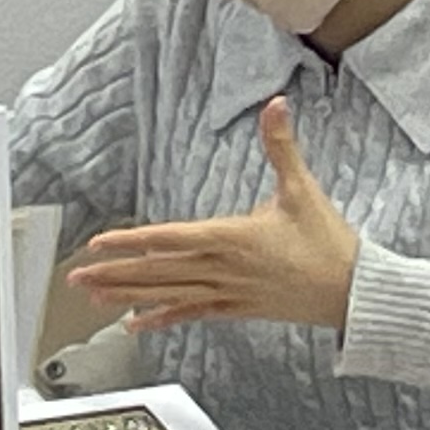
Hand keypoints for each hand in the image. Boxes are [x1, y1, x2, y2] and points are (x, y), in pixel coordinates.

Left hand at [68, 98, 361, 335]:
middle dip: (115, 274)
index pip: (170, 240)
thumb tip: (276, 105)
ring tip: (93, 297)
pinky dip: (161, 318)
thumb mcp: (302, 189)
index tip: (100, 244)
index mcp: (232, 238)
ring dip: (128, 296)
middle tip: (77, 277)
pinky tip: (135, 324)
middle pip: (158, 272)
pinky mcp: (237, 309)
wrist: (352, 292)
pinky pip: (191, 314)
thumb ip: (282, 146)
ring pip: (168, 295)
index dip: (132, 241)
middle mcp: (222, 269)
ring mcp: (227, 292)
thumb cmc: (328, 243)